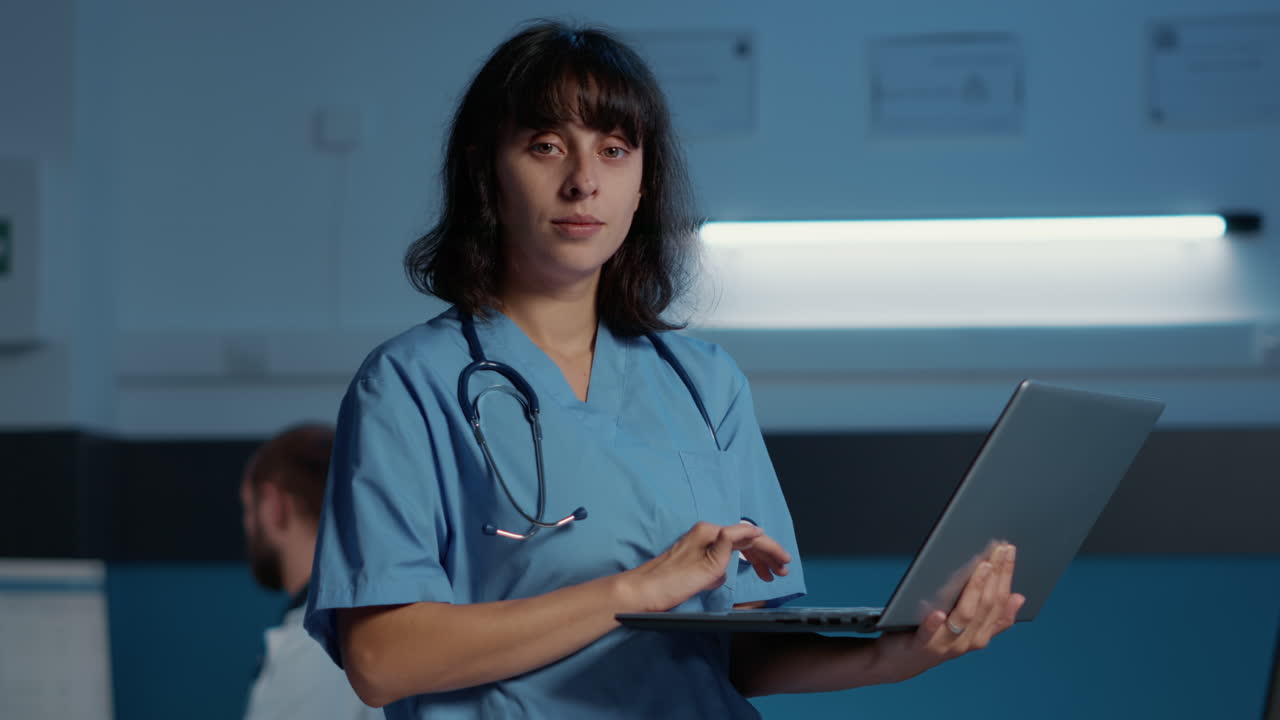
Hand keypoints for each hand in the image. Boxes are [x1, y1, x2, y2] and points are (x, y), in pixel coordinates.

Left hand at [620, 521, 791, 612]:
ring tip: (769, 575)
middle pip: (744, 540)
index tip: (786, 562)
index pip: (749, 535)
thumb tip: (749, 530)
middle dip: (766, 554)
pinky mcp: (695, 557)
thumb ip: (729, 546)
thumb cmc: (672, 583)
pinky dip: (739, 563)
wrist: (642, 593)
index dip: (771, 548)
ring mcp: (700, 544)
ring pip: (736, 547)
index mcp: (710, 532)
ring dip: (755, 559)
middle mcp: (706, 534)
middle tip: (782, 572)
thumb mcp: (707, 568)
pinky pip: (725, 555)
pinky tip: (744, 572)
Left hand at [870, 542, 1024, 683]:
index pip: (1000, 604)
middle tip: (998, 550)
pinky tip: (937, 611)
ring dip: (975, 590)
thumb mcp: (965, 627)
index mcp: (980, 634)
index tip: (1009, 552)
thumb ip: (990, 616)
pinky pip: (929, 634)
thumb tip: (1018, 597)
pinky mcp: (921, 646)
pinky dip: (934, 623)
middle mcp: (967, 641)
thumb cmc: (934, 637)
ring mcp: (944, 644)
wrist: (900, 662)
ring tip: (981, 567)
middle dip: (996, 575)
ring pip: (965, 617)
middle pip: (987, 606)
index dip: (1006, 577)